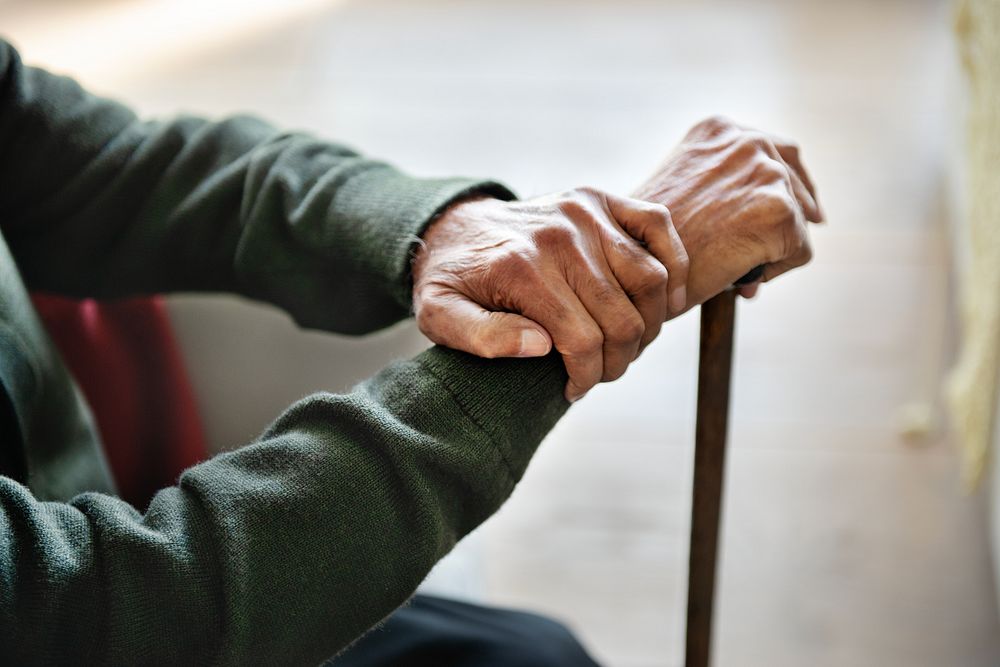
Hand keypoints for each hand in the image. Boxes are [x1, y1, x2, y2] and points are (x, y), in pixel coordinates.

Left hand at [412, 188, 688, 401]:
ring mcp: (584, 212)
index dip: (587, 376)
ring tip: (628, 344)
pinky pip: (657, 225)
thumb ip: (482, 338)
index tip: (574, 389)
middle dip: (618, 361)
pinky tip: (667, 300)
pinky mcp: (599, 198)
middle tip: (603, 373)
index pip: (582, 340)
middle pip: (621, 318)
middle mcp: (559, 236)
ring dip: (649, 324)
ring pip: (649, 279)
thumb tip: (541, 346)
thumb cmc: (453, 281)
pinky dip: (674, 264)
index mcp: (521, 268)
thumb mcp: (439, 317)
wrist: (453, 227)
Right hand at [634, 116, 822, 309]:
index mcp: (717, 129)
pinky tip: (743, 280)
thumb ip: (713, 188)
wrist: (636, 264)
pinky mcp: (780, 210)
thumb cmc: (644, 240)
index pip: (770, 151)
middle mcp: (747, 140)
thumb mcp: (676, 192)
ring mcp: (766, 172)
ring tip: (745, 271)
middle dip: (791, 213)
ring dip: (777, 246)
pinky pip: (799, 250)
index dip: (778, 187)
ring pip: (798, 218)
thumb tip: (749, 219)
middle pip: (793, 176)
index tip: (787, 212)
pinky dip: (776, 269)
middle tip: (783, 244)